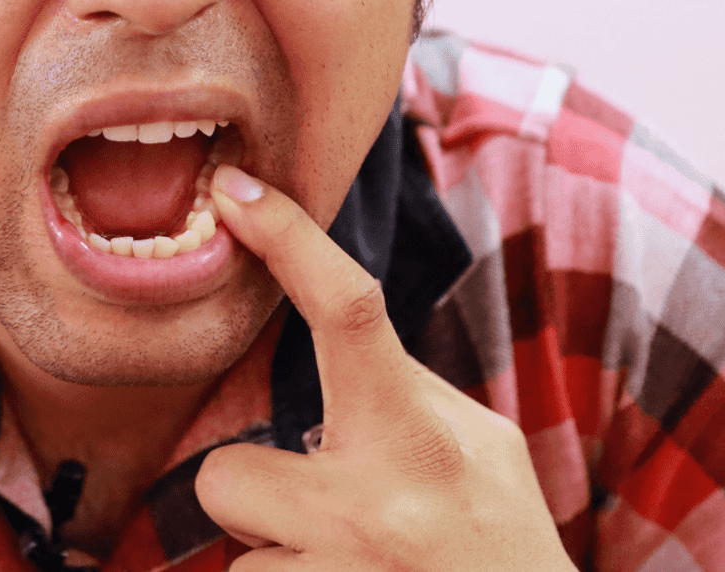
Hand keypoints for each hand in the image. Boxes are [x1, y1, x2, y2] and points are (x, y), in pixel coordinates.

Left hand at [195, 165, 576, 571]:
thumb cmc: (499, 537)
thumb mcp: (477, 447)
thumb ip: (402, 394)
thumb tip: (329, 332)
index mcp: (421, 433)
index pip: (348, 309)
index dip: (288, 240)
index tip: (233, 190)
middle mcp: (377, 504)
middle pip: (225, 472)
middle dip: (254, 492)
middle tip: (320, 510)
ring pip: (236, 548)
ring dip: (280, 551)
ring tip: (351, 562)